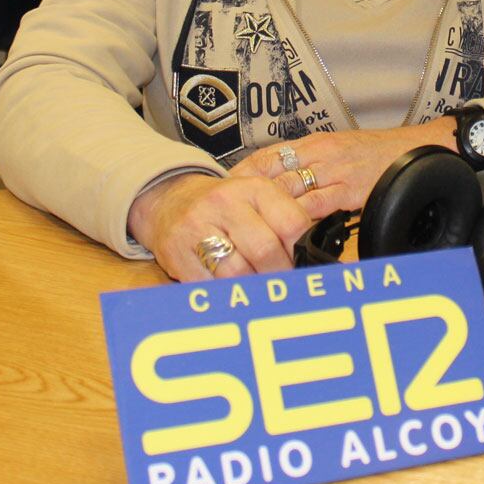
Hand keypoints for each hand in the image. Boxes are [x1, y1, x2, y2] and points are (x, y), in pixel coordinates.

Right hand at [128, 173, 312, 281]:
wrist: (171, 200)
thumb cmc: (225, 208)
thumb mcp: (256, 202)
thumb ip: (284, 224)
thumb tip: (312, 262)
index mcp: (254, 188)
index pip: (292, 223)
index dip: (301, 252)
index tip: (302, 266)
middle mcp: (226, 202)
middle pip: (265, 249)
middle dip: (278, 275)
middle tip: (281, 286)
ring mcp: (198, 226)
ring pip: (236, 271)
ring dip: (252, 289)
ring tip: (257, 291)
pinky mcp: (176, 251)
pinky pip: (208, 284)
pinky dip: (224, 295)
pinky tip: (230, 293)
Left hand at [230, 119, 459, 217]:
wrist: (418, 149)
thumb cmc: (380, 155)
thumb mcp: (341, 151)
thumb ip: (314, 165)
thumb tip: (286, 186)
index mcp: (315, 143)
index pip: (268, 155)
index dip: (243, 172)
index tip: (221, 188)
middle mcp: (320, 154)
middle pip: (271, 173)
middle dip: (245, 195)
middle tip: (224, 213)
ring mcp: (335, 171)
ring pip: (289, 190)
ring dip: (267, 211)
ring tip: (246, 229)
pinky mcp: (351, 189)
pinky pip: (317, 205)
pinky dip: (298, 221)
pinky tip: (284, 234)